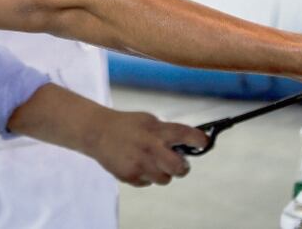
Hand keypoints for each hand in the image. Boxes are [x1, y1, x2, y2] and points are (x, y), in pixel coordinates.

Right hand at [82, 107, 206, 186]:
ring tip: (153, 162)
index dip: (199, 140)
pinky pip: (148, 183)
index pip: (185, 134)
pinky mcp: (130, 176)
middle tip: (179, 163)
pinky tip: (138, 164)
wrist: (97, 133)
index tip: (204, 143)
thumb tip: (186, 142)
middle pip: (180, 168)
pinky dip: (147, 176)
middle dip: (183, 167)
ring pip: (165, 179)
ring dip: (163, 173)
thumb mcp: (148, 120)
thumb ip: (166, 131)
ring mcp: (140, 164)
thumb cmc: (126, 125)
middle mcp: (150, 148)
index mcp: (157, 131)